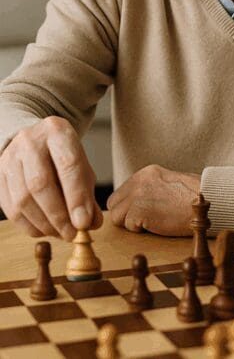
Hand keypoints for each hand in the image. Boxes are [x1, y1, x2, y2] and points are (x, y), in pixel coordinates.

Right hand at [0, 116, 102, 239]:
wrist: (37, 141)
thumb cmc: (64, 157)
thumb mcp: (82, 168)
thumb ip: (87, 194)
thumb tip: (91, 224)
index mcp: (57, 132)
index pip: (68, 165)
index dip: (76, 197)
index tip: (84, 223)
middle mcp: (30, 142)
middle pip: (40, 184)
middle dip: (58, 215)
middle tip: (72, 234)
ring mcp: (9, 158)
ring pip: (22, 198)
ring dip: (43, 223)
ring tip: (60, 233)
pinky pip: (10, 207)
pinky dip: (28, 225)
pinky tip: (43, 230)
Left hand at [107, 164, 199, 235]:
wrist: (210, 202)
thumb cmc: (198, 197)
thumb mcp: (171, 183)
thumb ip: (153, 188)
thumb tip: (139, 202)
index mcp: (147, 173)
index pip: (122, 192)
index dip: (130, 206)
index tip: (143, 212)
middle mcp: (139, 181)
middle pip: (114, 204)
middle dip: (125, 215)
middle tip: (144, 221)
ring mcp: (137, 196)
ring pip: (117, 217)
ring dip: (132, 224)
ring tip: (154, 222)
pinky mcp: (138, 211)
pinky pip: (128, 226)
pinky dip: (141, 230)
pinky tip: (158, 225)